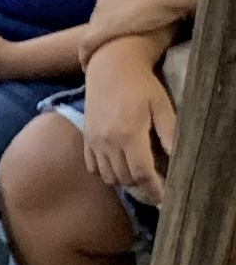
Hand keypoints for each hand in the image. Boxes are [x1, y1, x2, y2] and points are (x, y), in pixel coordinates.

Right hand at [83, 39, 172, 197]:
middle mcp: (109, 141)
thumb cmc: (140, 84)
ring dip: (124, 181)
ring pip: (108, 176)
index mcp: (129, 134)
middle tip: (154, 186)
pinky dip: (105, 173)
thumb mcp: (162, 105)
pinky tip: (118, 167)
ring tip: (137, 176)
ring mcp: (94, 141)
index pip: (142, 173)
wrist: (110, 67)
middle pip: (125, 178)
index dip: (154, 190)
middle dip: (142, 187)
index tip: (163, 197)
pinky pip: (93, 167)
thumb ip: (169, 132)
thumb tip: (177, 157)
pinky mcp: (86, 138)